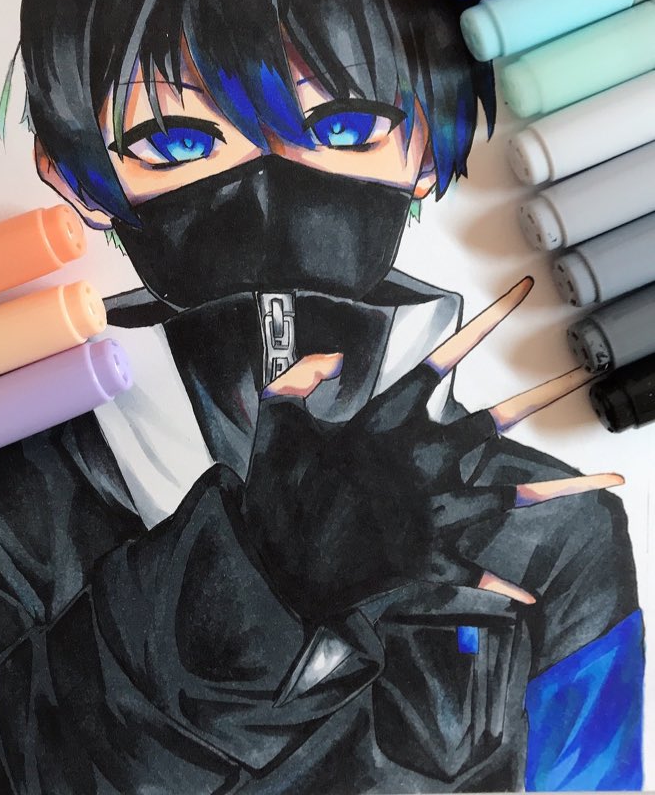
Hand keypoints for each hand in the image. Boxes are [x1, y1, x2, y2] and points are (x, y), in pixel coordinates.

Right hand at [241, 279, 621, 620]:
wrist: (281, 570)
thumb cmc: (279, 496)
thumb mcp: (279, 426)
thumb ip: (299, 383)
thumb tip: (321, 358)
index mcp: (388, 425)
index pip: (441, 362)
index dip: (483, 326)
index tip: (518, 294)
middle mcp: (422, 462)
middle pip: (494, 422)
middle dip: (541, 397)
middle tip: (581, 375)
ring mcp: (433, 512)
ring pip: (511, 493)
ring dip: (562, 487)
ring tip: (611, 479)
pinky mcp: (431, 558)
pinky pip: (476, 570)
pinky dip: (500, 584)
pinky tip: (528, 595)